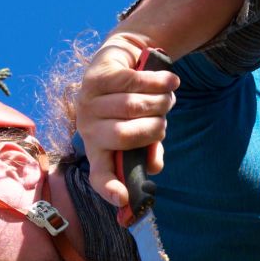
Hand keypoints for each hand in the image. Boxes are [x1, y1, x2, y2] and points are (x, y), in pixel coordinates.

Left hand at [74, 32, 178, 213]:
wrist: (124, 61)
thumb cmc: (135, 102)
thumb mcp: (145, 129)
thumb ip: (150, 149)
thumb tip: (153, 167)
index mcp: (99, 149)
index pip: (99, 175)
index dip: (109, 189)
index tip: (123, 199)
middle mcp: (88, 127)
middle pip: (124, 136)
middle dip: (153, 128)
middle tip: (164, 120)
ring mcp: (88, 101)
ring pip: (132, 107)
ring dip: (160, 102)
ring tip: (168, 97)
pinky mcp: (96, 76)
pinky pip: (134, 83)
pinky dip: (159, 82)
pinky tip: (171, 82)